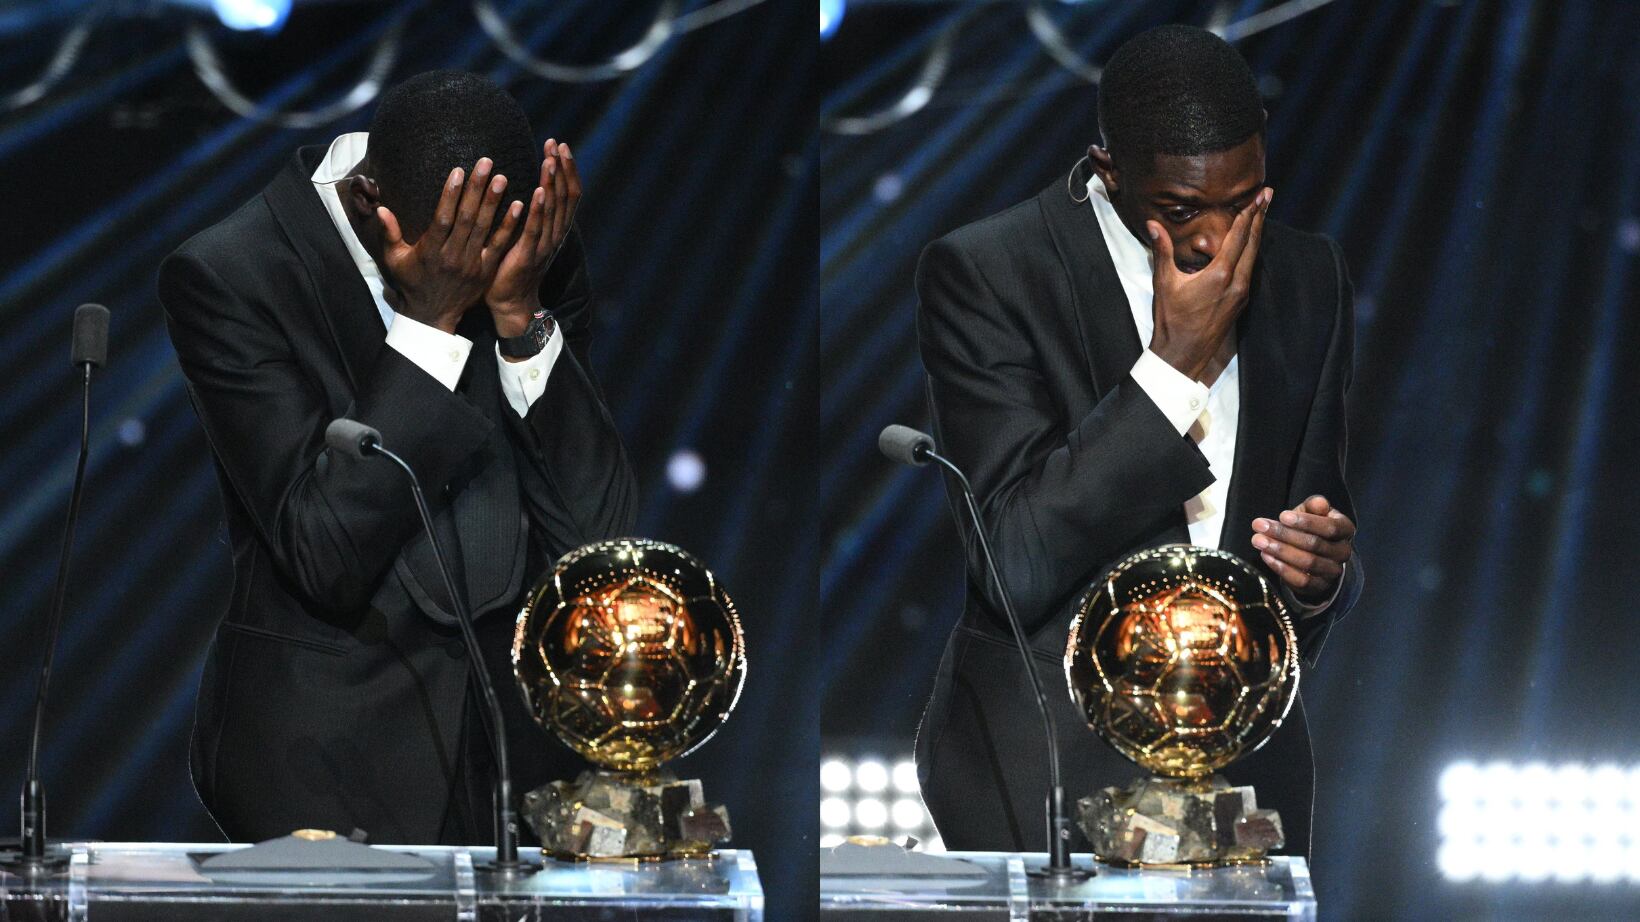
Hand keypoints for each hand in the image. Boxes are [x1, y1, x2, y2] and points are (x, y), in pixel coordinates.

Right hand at [376, 158, 524, 333]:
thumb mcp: (394, 260)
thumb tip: (381, 208)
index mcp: (431, 250)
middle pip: (467, 217)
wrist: (433, 316)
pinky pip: (500, 246)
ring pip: (484, 228)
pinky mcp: (486, 270)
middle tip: (487, 163)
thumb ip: (389, 234)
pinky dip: (509, 226)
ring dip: (494, 202)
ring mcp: (472, 263)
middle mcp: (453, 255)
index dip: (451, 194)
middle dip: (477, 189)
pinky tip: (518, 206)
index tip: (459, 171)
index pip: (443, 217)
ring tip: (502, 178)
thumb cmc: (412, 283)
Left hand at [486, 139, 582, 335]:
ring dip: (553, 182)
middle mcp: (556, 235)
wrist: (510, 302)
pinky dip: (540, 210)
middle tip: (556, 144)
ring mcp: (545, 245)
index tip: (559, 145)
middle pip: (566, 196)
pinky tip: (539, 191)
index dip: (566, 169)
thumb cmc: (512, 266)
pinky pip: (536, 229)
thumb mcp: (525, 235)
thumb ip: (531, 213)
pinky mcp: (529, 255)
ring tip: (550, 159)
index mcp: (556, 229)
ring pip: (555, 209)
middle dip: (562, 168)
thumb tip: (528, 184)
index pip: (568, 193)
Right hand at [1146, 187, 1270, 379]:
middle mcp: (1237, 283)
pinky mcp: (1240, 302)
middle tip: (1268, 196)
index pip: (1239, 237)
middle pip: (1254, 243)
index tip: (1258, 197)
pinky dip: (1250, 252)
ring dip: (1257, 234)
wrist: (1182, 354)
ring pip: (1254, 257)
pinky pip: (1249, 270)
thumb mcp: (1165, 283)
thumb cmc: (1172, 320)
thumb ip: (1163, 251)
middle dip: (1261, 217)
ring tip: (1260, 216)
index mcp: (1220, 275)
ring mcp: (1242, 294)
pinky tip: (1248, 246)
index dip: (1249, 214)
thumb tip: (1154, 225)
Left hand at [1251, 494, 1354, 602]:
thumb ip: (1314, 505)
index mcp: (1345, 530)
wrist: (1313, 553)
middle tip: (1259, 526)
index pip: (1329, 527)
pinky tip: (1266, 556)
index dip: (1306, 522)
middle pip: (1315, 544)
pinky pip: (1301, 580)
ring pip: (1308, 562)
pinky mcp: (1319, 586)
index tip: (1282, 516)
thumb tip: (1320, 503)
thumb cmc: (1310, 526)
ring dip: (1280, 551)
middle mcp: (1343, 552)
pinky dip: (1281, 568)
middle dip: (1284, 534)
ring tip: (1258, 540)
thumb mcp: (1311, 511)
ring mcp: (1333, 571)